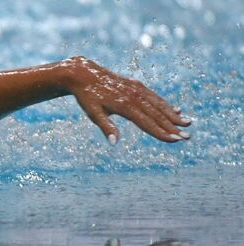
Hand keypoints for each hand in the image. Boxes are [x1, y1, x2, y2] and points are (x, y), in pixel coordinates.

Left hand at [64, 56, 190, 143]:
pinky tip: (176, 111)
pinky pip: (154, 97)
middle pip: (157, 115)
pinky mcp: (136, 85)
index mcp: (124, 105)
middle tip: (188, 137)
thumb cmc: (87, 97)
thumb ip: (106, 127)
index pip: (147, 122)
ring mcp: (137, 89)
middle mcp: (134, 96)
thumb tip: (114, 143)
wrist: (84, 74)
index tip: (175, 140)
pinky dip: (166, 105)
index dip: (161, 132)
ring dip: (174, 115)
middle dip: (173, 127)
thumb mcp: (93, 113)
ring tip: (188, 123)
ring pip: (159, 105)